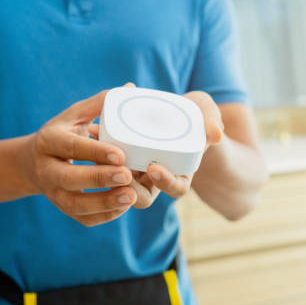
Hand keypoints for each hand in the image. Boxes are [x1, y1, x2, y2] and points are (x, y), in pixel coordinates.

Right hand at [28, 89, 136, 226]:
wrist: (33, 162)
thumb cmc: (62, 133)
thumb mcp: (74, 115)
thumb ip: (99, 104)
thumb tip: (130, 88)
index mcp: (49, 141)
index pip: (72, 147)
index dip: (96, 151)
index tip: (121, 154)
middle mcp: (46, 169)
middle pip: (70, 178)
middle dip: (99, 178)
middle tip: (127, 175)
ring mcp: (52, 192)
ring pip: (74, 204)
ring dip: (103, 203)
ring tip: (130, 197)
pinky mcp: (62, 208)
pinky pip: (82, 218)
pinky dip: (103, 216)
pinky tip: (123, 207)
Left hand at [88, 90, 223, 207]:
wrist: (176, 110)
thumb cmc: (194, 115)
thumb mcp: (205, 113)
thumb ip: (211, 120)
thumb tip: (215, 134)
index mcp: (180, 172)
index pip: (175, 188)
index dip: (165, 182)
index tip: (154, 167)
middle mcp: (155, 178)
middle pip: (140, 194)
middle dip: (128, 184)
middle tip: (118, 165)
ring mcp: (136, 170)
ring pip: (118, 182)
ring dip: (106, 169)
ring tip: (98, 148)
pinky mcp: (118, 158)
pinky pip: (105, 164)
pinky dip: (97, 151)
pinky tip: (90, 131)